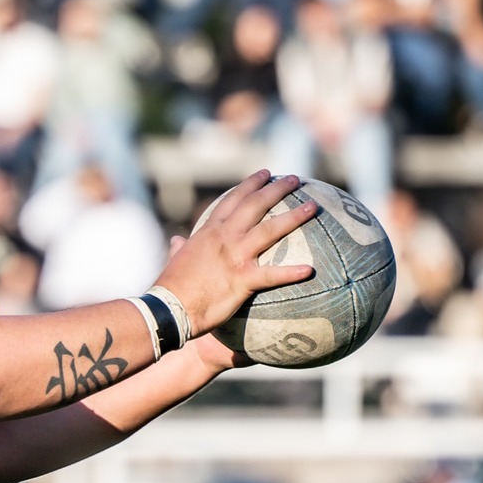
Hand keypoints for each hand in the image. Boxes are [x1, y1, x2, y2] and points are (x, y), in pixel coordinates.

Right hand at [154, 171, 315, 335]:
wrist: (168, 308)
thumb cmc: (171, 287)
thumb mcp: (175, 259)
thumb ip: (179, 247)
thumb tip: (176, 240)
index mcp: (209, 232)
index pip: (233, 200)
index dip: (250, 185)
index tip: (265, 174)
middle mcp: (224, 237)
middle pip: (256, 205)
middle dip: (277, 189)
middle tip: (295, 179)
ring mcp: (235, 256)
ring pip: (270, 230)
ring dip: (294, 217)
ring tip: (313, 206)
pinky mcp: (242, 280)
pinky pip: (272, 275)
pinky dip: (291, 273)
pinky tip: (310, 270)